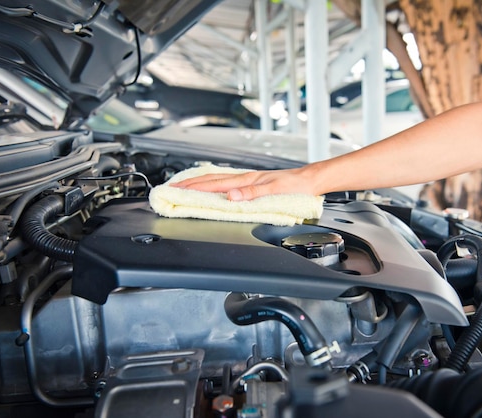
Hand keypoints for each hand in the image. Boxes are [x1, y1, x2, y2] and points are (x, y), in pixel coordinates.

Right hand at [171, 167, 317, 200]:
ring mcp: (248, 180)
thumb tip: (230, 196)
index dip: (193, 188)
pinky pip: (226, 183)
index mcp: (246, 180)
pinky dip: (214, 185)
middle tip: (171, 187)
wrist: (309, 180)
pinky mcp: (253, 183)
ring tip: (185, 185)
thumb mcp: (273, 191)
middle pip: (211, 180)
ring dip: (199, 183)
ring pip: (217, 180)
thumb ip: (251, 194)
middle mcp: (244, 179)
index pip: (213, 184)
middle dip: (190, 184)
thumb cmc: (295, 185)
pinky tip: (212, 186)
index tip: (176, 190)